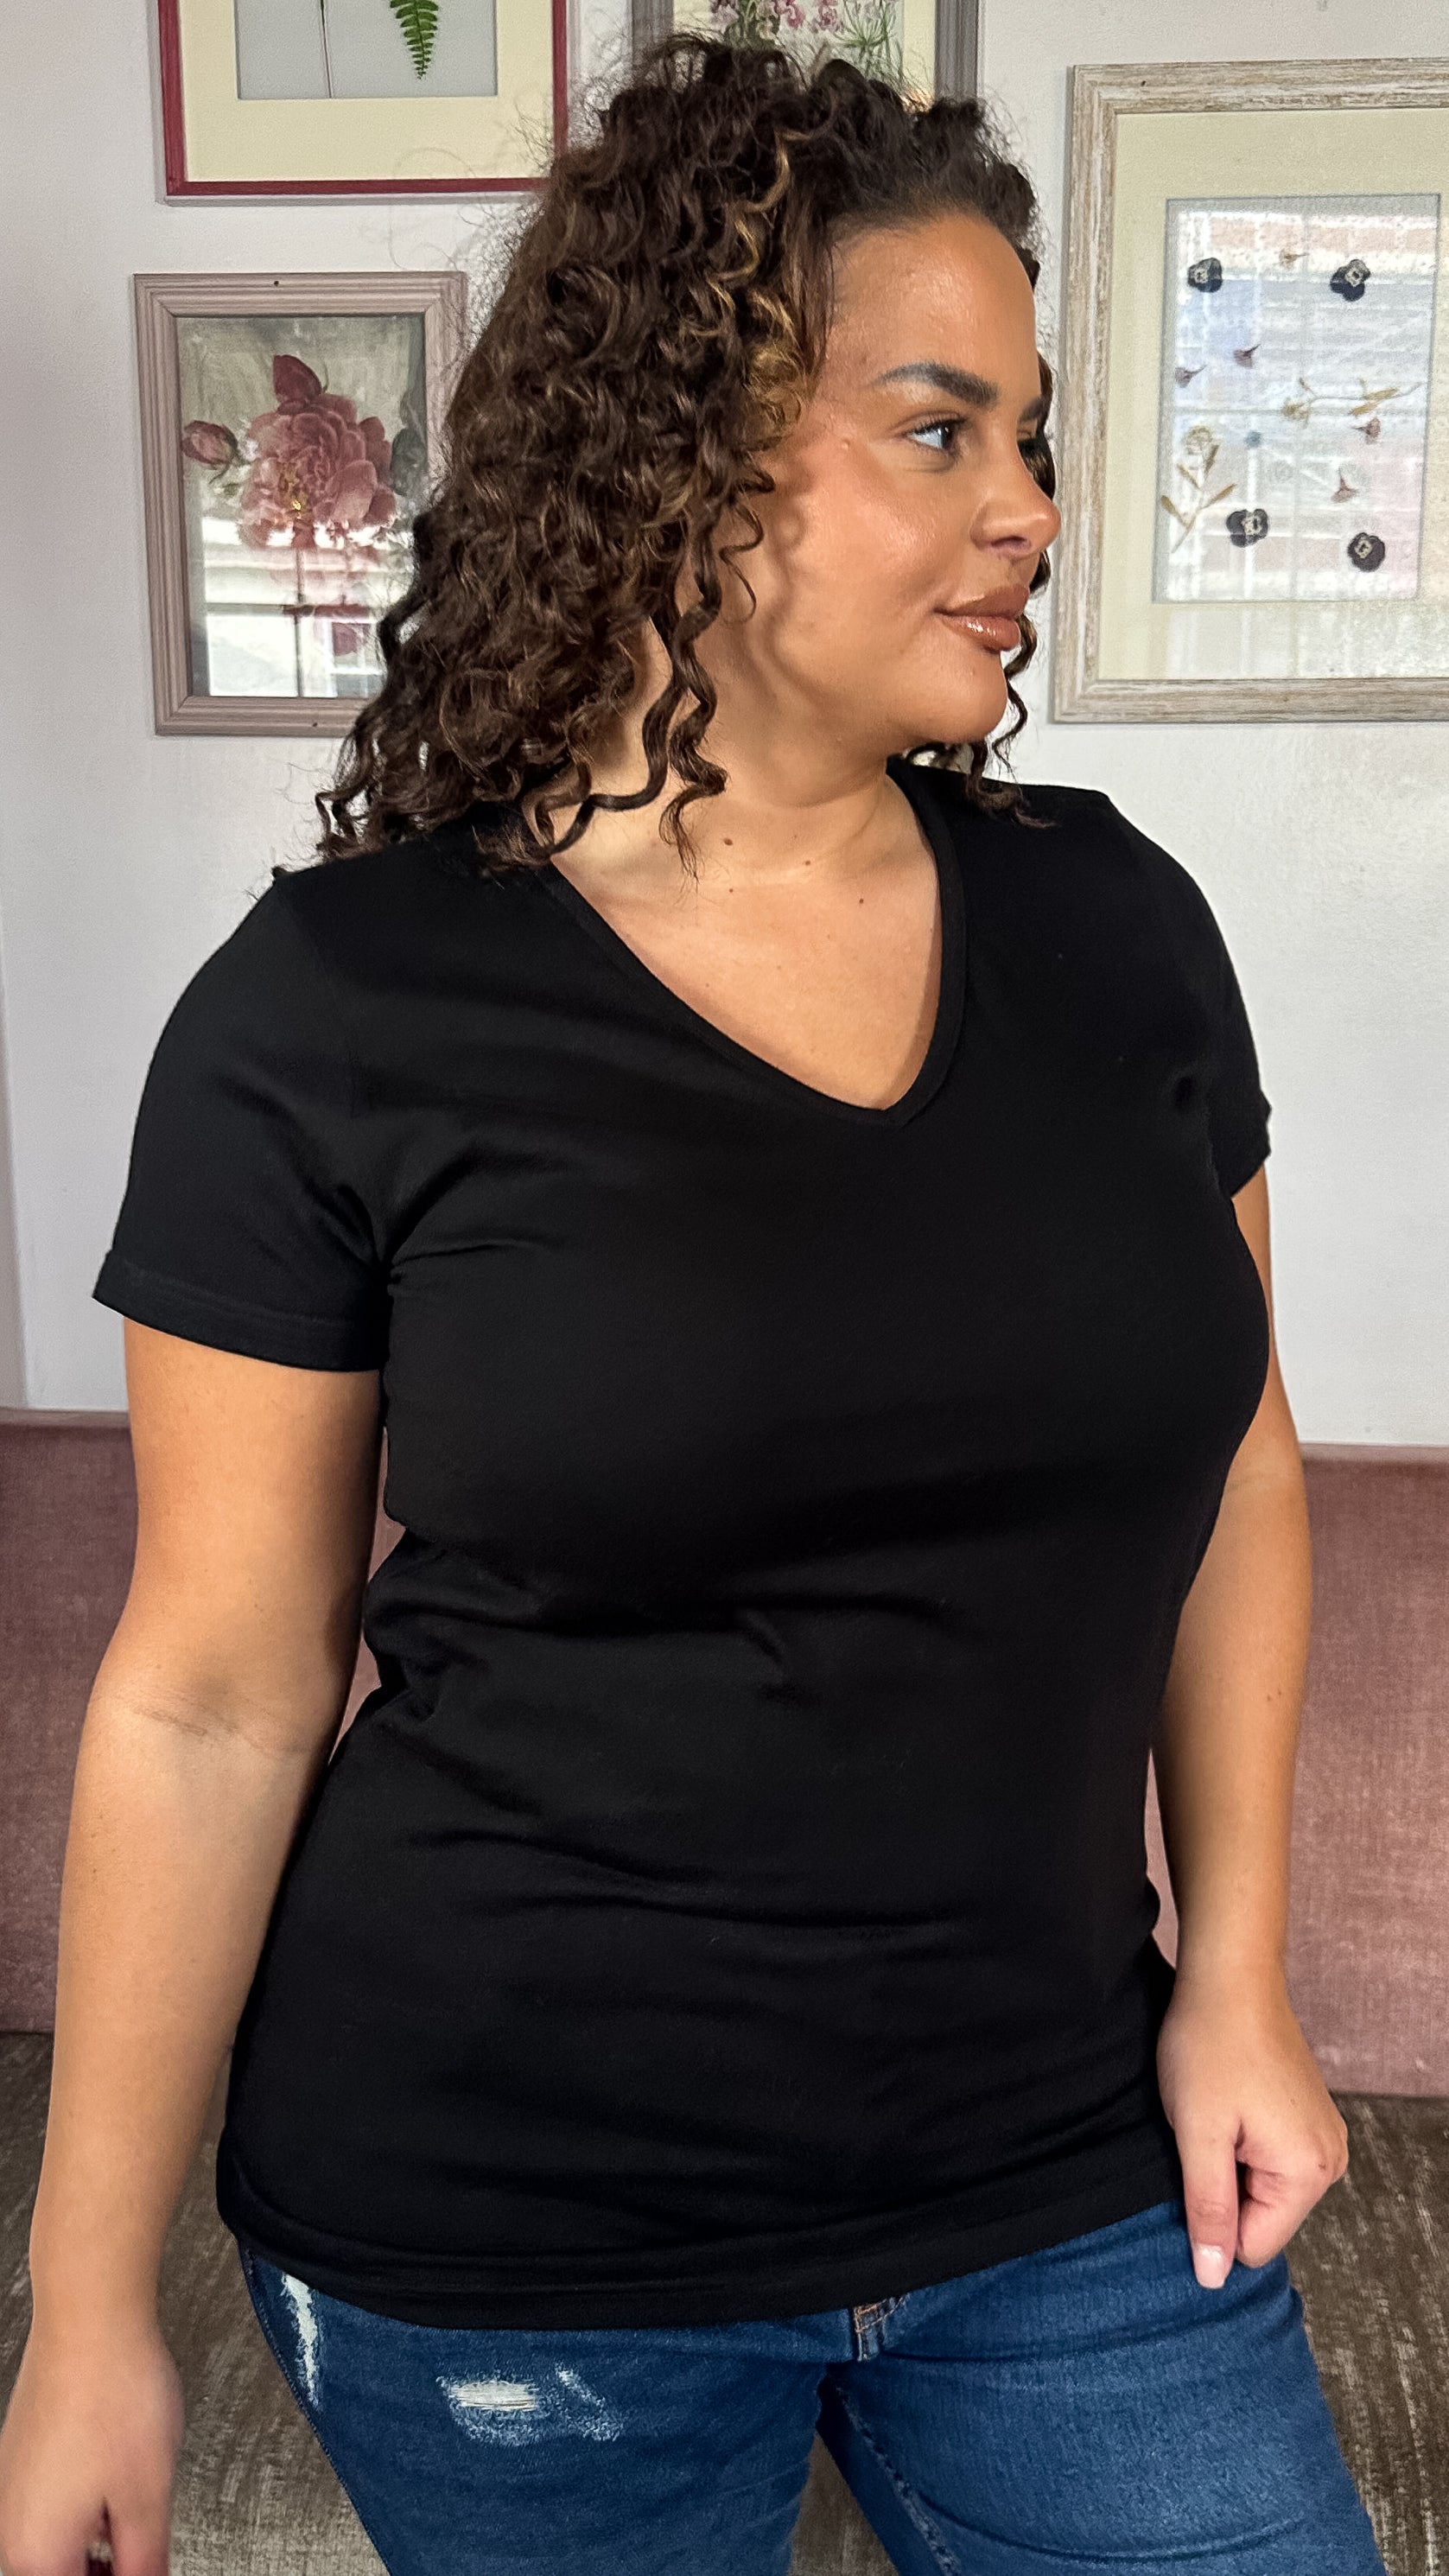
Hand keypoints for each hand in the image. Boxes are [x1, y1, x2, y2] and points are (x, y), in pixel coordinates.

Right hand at [0, 2315, 181, 2575]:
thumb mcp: (147, 2497)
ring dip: (94, 2549)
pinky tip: (116, 2489)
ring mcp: (13, 2489)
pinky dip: (83, 2514)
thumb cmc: (113, 2395)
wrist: (89, 2320)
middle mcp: (12, 2527)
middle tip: (142, 2557)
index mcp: (36, 2553)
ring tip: (135, 2525)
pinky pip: (49, 2510)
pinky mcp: (22, 2459)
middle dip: (102, 2571)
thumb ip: (144, 2564)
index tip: (143, 2569)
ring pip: (54, 2547)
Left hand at [1155, 1964, 1348, 2291]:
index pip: (1252, 2246)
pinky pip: (1271, 2161)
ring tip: (1217, 2115)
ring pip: (1263, 2191)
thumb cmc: (1210, 2047)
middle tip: (1205, 2133)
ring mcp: (1324, 2138)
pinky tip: (1229, 2105)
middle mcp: (1330, 2161)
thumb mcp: (1198, 2135)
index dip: (1212, 2216)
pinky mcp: (1310, 2119)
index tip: (1195, 2163)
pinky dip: (1243, 2145)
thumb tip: (1213, 2278)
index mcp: (1308, 2173)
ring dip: (1231, 2165)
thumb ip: (1208, 2209)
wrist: (1231, 1977)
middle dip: (1224, 2188)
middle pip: (1262, 2220)